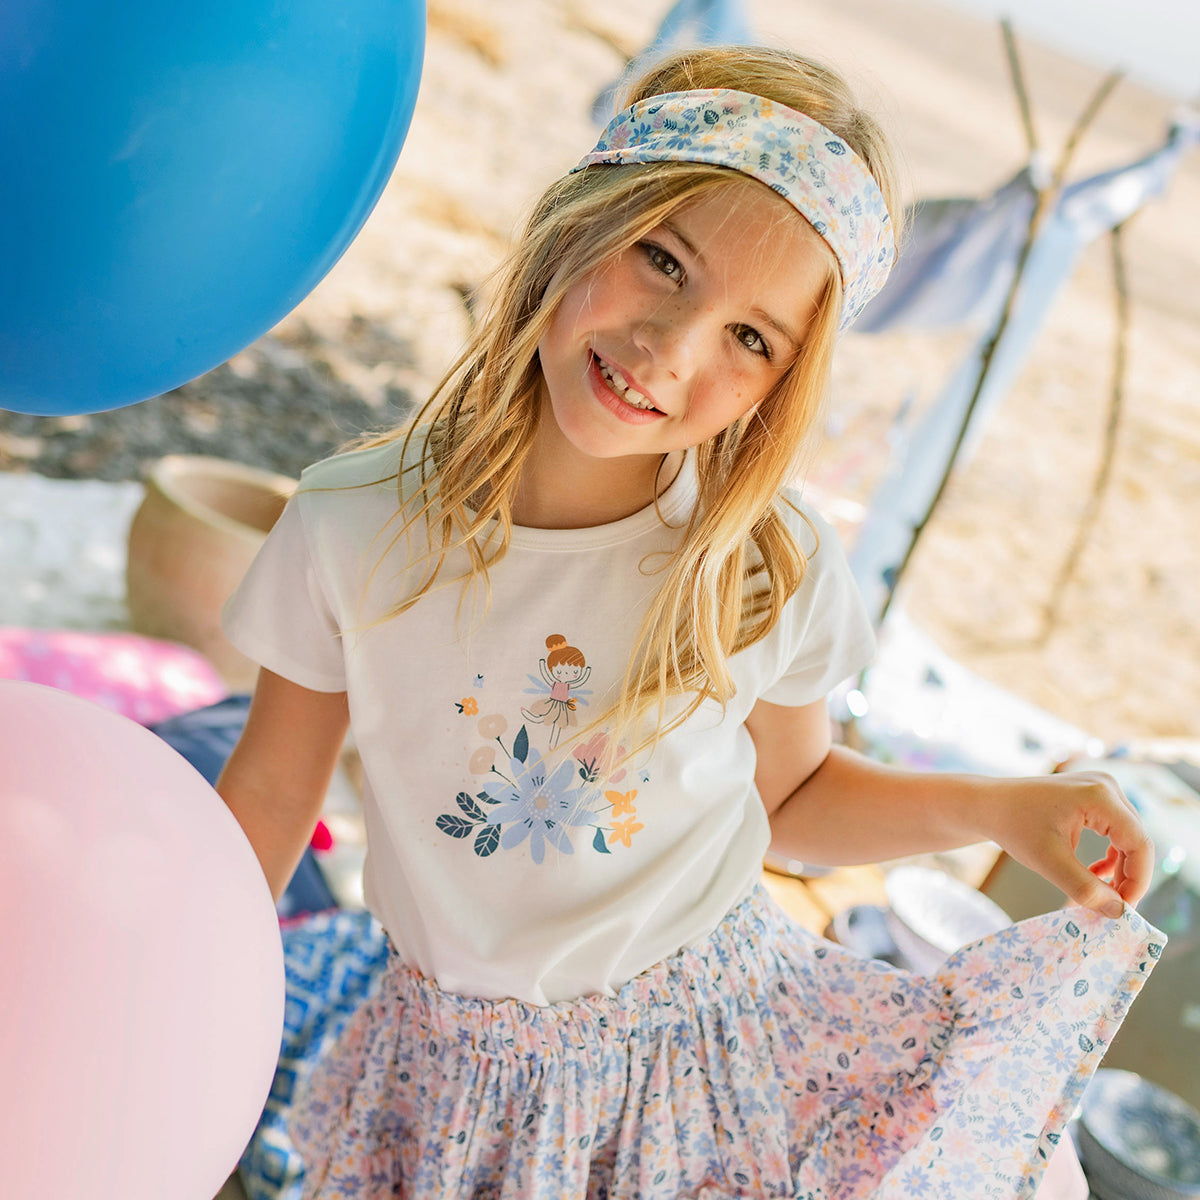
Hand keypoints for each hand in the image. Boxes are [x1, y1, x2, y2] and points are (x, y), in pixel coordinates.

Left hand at [981, 771, 1154, 917]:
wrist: (989, 805)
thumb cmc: (1014, 828)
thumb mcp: (1049, 862)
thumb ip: (1085, 888)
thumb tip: (1119, 912)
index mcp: (1100, 796)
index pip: (1139, 843)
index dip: (1138, 880)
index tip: (1124, 910)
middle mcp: (1106, 786)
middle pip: (1136, 840)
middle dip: (1128, 876)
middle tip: (1113, 907)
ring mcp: (1101, 788)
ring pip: (1128, 837)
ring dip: (1120, 868)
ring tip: (1101, 891)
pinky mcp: (1094, 796)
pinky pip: (1116, 830)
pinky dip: (1110, 855)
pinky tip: (1094, 873)